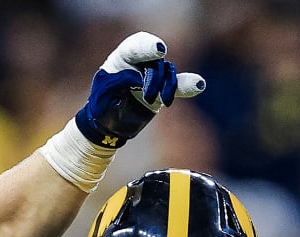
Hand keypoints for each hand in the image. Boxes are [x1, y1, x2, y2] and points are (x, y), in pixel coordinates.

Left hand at [74, 31, 205, 147]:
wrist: (107, 127)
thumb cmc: (101, 107)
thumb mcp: (103, 95)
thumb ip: (120, 82)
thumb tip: (141, 78)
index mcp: (122, 59)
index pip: (134, 47)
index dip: (147, 47)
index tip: (159, 50)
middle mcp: (139, 63)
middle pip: (154, 59)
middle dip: (157, 72)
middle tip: (158, 83)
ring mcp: (153, 76)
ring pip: (167, 71)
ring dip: (168, 85)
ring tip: (162, 100)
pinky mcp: (162, 91)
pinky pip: (178, 85)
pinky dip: (187, 85)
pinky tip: (199, 85)